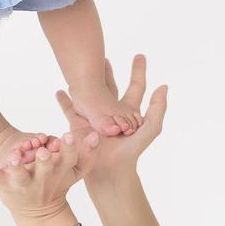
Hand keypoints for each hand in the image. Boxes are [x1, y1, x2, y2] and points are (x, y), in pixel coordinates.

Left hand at [0, 132, 96, 225]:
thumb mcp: (75, 171)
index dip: (69, 148)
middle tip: (42, 152)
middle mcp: (42, 179)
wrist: (40, 213)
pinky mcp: (6, 185)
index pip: (68, 158)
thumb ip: (88, 153)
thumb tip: (97, 135)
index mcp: (60, 172)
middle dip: (44, 161)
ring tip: (12, 158)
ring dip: (16, 167)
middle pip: (45, 168)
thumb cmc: (58, 184)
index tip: (69, 136)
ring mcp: (23, 183)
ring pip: (20, 175)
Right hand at [59, 55, 167, 187]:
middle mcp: (110, 111)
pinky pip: (70, 109)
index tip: (140, 56)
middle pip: (110, 86)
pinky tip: (60, 91)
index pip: (135, 87)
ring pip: (89, 93)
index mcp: (128, 111)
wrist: (110, 170)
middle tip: (104, 56)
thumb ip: (157, 109)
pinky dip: (64, 99)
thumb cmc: (130, 151)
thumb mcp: (149, 129)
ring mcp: (94, 117)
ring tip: (81, 68)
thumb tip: (163, 87)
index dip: (138, 72)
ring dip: (86, 80)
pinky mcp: (79, 125)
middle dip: (107, 71)